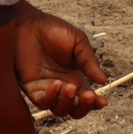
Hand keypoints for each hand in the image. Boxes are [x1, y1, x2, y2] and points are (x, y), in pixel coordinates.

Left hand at [11, 2, 106, 118]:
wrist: (29, 23)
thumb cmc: (53, 30)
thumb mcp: (78, 42)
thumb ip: (89, 61)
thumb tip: (102, 81)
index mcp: (75, 78)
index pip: (86, 98)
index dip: (95, 103)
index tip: (103, 101)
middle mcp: (61, 87)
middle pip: (74, 110)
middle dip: (83, 107)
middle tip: (87, 95)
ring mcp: (46, 88)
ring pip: (59, 110)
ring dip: (67, 103)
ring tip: (69, 87)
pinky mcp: (30, 87)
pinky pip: (41, 101)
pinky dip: (51, 97)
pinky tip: (57, 84)